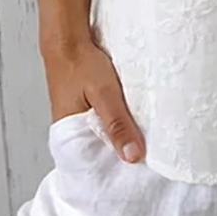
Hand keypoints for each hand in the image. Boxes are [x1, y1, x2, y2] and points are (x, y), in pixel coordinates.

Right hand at [42, 38, 145, 162]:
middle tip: (147, 163)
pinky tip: (132, 121)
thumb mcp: (105, 95)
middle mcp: (73, 130)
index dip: (114, 171)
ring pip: (104, 135)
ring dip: (121, 137)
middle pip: (100, 152)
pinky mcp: (86, 107)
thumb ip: (117, 124)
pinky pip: (104, 122)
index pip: (93, 165)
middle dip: (121, 156)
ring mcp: (79, 118)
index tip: (137, 175)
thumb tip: (132, 156)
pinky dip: (117, 122)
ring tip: (144, 144)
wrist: (69, 40)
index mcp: (70, 135)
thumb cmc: (81, 65)